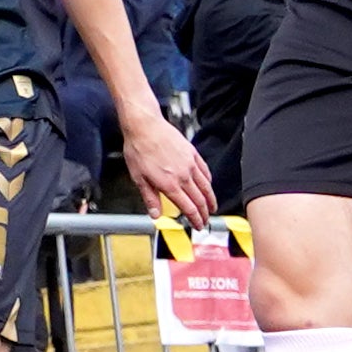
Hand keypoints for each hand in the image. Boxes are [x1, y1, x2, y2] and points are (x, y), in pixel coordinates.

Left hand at [124, 112, 217, 235]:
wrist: (144, 125)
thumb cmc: (138, 149)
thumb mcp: (138, 178)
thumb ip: (150, 198)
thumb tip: (155, 215)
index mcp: (169, 184)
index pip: (188, 208)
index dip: (195, 220)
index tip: (198, 226)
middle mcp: (183, 176)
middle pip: (199, 200)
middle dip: (204, 213)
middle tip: (205, 220)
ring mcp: (190, 164)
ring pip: (206, 186)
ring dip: (210, 199)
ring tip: (212, 207)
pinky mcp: (192, 153)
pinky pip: (205, 170)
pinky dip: (209, 181)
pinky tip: (209, 184)